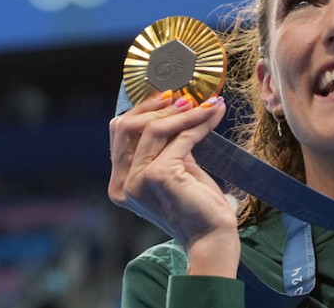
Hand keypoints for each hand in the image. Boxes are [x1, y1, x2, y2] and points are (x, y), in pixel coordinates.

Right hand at [108, 92, 240, 276]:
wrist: (212, 237)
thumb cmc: (197, 205)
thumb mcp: (175, 169)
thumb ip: (166, 145)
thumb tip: (176, 106)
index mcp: (120, 183)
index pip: (119, 133)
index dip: (142, 110)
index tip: (167, 95)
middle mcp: (122, 183)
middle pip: (127, 126)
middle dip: (157, 107)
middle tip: (186, 97)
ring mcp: (137, 180)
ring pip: (154, 129)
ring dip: (184, 112)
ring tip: (206, 104)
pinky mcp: (158, 176)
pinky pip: (180, 138)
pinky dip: (198, 123)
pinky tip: (214, 115)